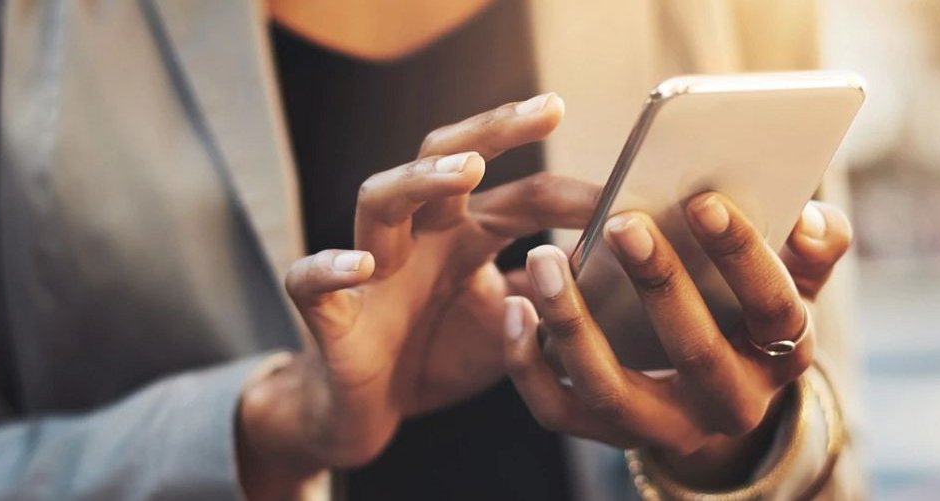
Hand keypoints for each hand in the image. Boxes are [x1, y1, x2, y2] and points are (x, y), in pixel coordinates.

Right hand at [238, 94, 599, 497]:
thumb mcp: (512, 328)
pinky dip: (331, 267)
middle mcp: (417, 236)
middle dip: (493, 130)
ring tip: (469, 170)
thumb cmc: (437, 355)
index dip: (572, 193)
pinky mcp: (329, 315)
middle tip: (547, 109)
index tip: (628, 192)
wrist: (367, 412)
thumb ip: (552, 297)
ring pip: (379, 199)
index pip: (521, 195)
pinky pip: (312, 281)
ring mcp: (369, 269)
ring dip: (422, 179)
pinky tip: (362, 265)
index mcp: (463, 234)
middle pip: (444, 158)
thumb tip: (615, 271)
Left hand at [504, 194, 852, 488]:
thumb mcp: (795, 280)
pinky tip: (513, 306)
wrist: (716, 389)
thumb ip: (815, 246)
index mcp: (782, 355)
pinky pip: (559, 410)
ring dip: (573, 323)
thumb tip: (813, 219)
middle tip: (622, 221)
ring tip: (544, 258)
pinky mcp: (609, 435)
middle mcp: (730, 405)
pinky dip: (528, 364)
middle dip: (659, 284)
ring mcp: (666, 427)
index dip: (743, 256)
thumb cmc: (749, 307)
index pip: (773, 308)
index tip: (704, 201)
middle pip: (695, 351)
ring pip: (612, 390)